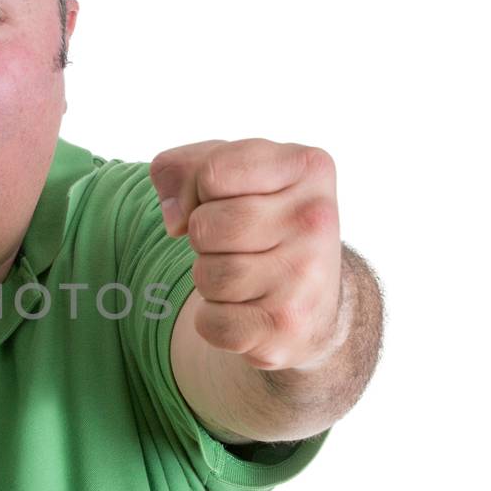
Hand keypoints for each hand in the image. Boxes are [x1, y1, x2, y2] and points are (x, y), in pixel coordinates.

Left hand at [149, 138, 343, 371]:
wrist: (310, 303)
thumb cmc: (259, 224)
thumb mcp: (229, 177)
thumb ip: (183, 168)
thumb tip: (174, 216)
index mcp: (307, 167)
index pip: (212, 172)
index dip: (198, 192)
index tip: (223, 203)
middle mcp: (316, 218)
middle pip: (204, 227)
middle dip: (202, 240)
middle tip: (234, 246)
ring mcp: (306, 274)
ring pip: (207, 275)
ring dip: (208, 280)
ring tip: (244, 277)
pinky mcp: (288, 324)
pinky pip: (210, 322)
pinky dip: (213, 321)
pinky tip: (246, 311)